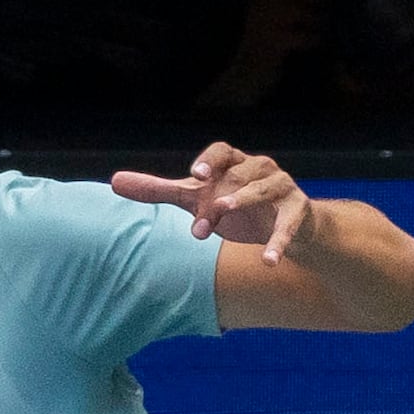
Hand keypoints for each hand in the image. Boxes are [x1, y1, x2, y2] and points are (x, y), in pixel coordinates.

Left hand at [110, 141, 313, 262]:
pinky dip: (279, 243)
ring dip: (243, 200)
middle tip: (199, 226)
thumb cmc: (237, 208)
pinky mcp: (299, 212)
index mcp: (235, 163)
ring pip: (264, 189)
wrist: (288, 228)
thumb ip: (159, 190)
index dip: (209, 161)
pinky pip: (289, 225)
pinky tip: (268, 262)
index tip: (193, 176)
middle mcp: (260, 169)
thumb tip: (114, 180)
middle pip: (236, 176)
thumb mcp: (196, 199)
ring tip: (223, 212)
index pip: (222, 151)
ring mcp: (283, 188)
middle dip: (215, 199)